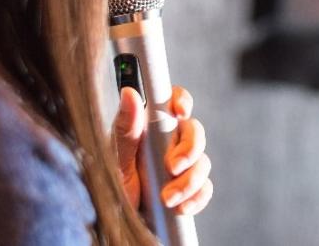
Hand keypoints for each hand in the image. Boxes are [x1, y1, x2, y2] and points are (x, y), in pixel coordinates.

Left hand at [113, 85, 212, 215]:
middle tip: (172, 167)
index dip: (181, 100)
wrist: (120, 225)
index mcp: (149, 128)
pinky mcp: (191, 189)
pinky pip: (205, 188)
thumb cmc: (113, 189)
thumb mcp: (115, 160)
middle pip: (194, 131)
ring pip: (203, 161)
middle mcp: (169, 142)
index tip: (180, 111)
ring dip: (189, 181)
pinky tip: (180, 207)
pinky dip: (196, 198)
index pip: (171, 102)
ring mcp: (182, 166)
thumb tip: (130, 93)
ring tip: (167, 199)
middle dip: (189, 150)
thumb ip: (125, 130)